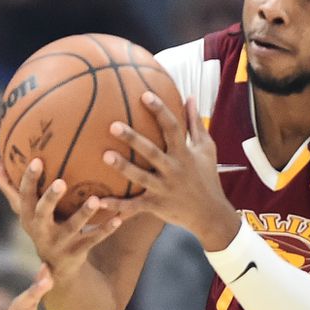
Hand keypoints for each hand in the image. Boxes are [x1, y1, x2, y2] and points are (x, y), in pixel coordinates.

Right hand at [0, 154, 128, 279]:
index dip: (29, 179)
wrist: (55, 267)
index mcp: (27, 216)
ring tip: (96, 199)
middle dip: (51, 198)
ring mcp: (59, 242)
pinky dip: (106, 229)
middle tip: (61, 181)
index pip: (24, 195)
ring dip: (84, 214)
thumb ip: (8, 185)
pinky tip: (120, 217)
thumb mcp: (22, 209)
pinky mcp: (77, 252)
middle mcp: (40, 229)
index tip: (37, 160)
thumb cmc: (39, 226)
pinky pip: (94, 239)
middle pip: (43, 212)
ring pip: (72, 227)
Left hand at [99, 91, 239, 250]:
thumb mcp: (206, 148)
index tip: (145, 95)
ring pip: (141, 178)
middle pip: (152, 152)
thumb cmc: (207, 177)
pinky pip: (134, 206)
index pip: (173, 128)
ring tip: (104, 156)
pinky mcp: (156, 206)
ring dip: (123, 168)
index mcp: (185, 153)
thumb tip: (190, 97)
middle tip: (113, 125)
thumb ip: (195, 123)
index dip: (160, 111)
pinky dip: (117, 206)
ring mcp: (164, 189)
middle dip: (133, 139)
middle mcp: (174, 170)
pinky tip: (98, 202)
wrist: (211, 214)